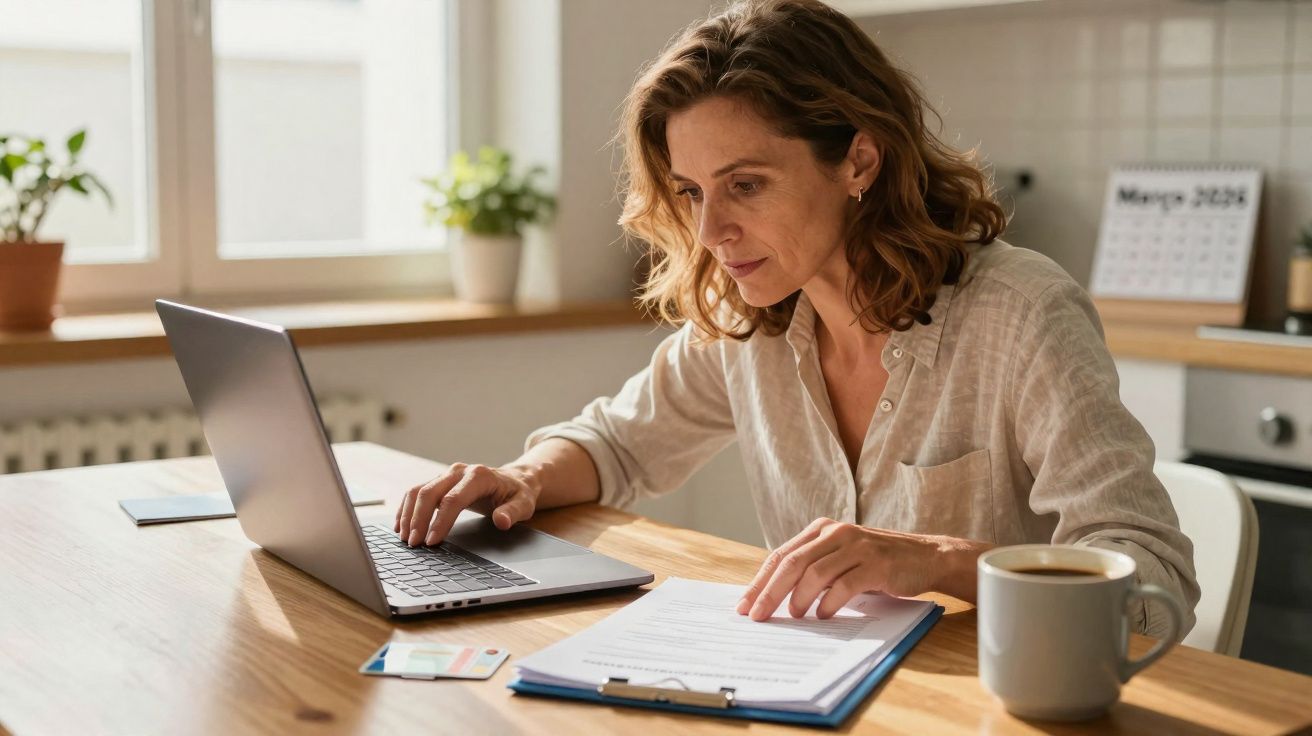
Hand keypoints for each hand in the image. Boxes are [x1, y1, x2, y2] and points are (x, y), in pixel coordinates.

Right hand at [394, 463, 538, 546]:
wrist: (515, 479)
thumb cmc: (518, 493)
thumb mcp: (524, 504)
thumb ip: (513, 512)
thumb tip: (502, 521)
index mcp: (479, 476)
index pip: (453, 499)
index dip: (440, 521)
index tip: (432, 541)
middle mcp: (459, 471)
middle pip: (430, 492)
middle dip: (418, 519)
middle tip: (413, 544)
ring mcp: (447, 474)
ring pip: (418, 491)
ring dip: (408, 514)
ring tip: (404, 538)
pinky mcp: (440, 481)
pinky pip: (416, 492)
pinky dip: (406, 508)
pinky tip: (401, 525)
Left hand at [736, 517, 987, 620]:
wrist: (925, 556)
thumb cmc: (877, 562)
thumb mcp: (841, 559)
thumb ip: (812, 570)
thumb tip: (774, 598)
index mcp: (822, 529)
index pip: (781, 555)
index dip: (760, 582)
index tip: (745, 605)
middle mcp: (836, 533)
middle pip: (792, 563)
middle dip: (769, 591)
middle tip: (757, 616)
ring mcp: (857, 546)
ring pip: (815, 572)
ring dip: (798, 597)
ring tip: (793, 616)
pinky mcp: (876, 563)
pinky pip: (844, 584)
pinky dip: (830, 602)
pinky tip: (823, 615)